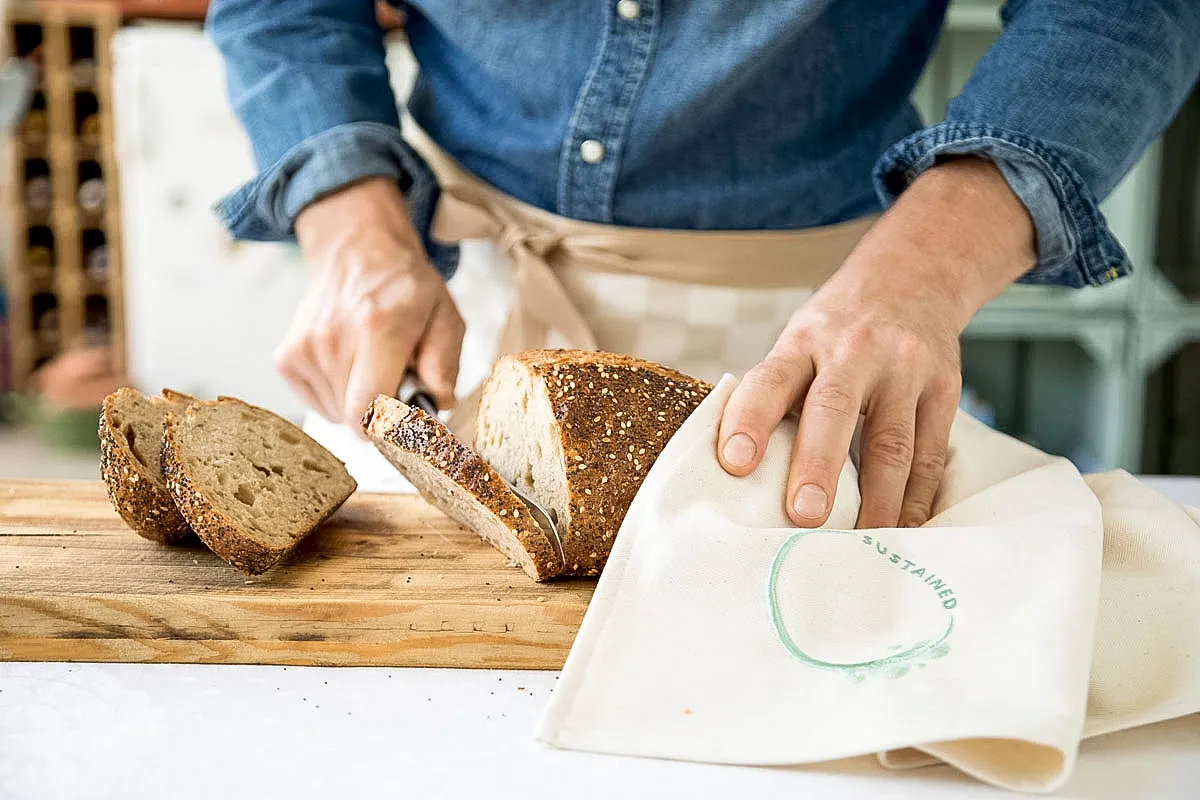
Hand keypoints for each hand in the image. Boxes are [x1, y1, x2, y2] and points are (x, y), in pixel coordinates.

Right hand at [282, 177, 463, 428]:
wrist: (356, 252)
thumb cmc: (405, 288)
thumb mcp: (445, 317)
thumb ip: (445, 364)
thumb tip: (437, 404)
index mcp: (378, 328)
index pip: (369, 410)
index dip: (391, 430)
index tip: (409, 422)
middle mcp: (333, 340)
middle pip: (355, 419)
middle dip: (383, 414)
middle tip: (397, 382)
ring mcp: (305, 349)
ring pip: (337, 416)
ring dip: (361, 405)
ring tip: (373, 367)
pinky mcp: (287, 358)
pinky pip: (319, 405)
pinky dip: (339, 398)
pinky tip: (351, 367)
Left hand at [718, 158, 1035, 527]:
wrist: (914, 275)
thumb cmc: (836, 328)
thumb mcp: (798, 340)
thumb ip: (776, 394)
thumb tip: (740, 472)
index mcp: (803, 341)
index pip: (770, 379)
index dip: (749, 420)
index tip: (734, 464)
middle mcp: (854, 351)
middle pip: (835, 410)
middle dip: (818, 466)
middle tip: (804, 516)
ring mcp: (905, 370)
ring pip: (893, 443)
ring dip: (877, 500)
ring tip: (861, 544)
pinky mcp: (943, 390)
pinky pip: (931, 455)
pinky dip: (918, 500)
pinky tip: (904, 530)